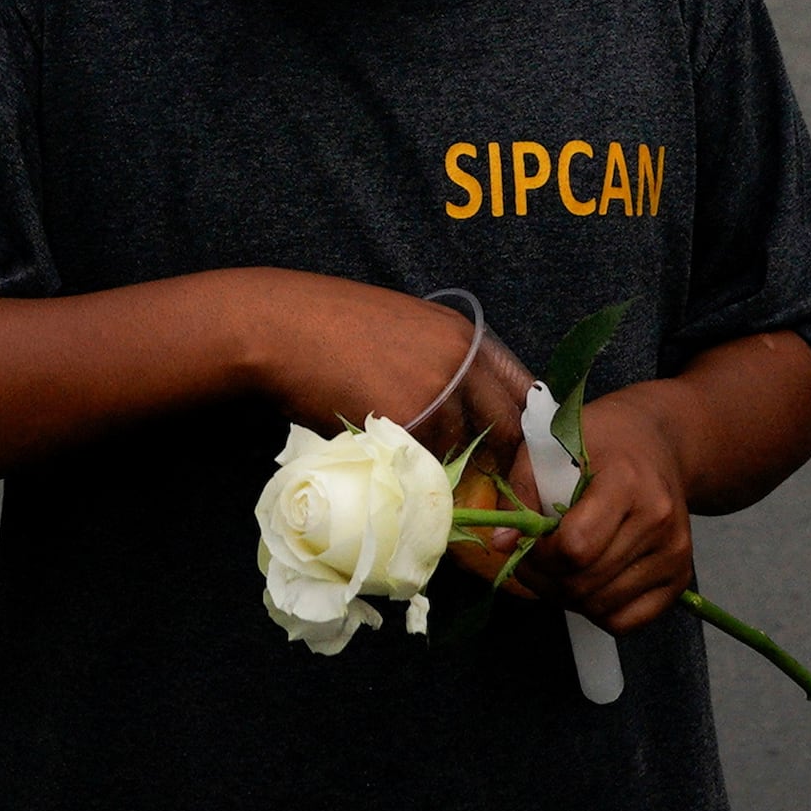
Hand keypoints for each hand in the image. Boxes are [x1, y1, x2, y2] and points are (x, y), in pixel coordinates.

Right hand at [252, 270, 527, 459]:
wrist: (283, 327)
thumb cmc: (333, 326)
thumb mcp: (406, 330)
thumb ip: (445, 365)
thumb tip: (469, 416)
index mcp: (464, 336)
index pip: (524, 390)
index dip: (527, 428)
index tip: (517, 454)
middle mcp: (460, 361)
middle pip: (508, 428)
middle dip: (501, 462)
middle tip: (482, 483)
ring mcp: (437, 391)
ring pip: (463, 451)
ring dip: (448, 469)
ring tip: (420, 471)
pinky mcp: (407, 422)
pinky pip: (426, 463)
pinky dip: (414, 473)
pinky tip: (390, 464)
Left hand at [493, 383, 699, 633]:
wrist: (656, 443)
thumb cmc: (599, 441)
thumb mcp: (550, 447)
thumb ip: (520, 492)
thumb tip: (501, 544)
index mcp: (627, 482)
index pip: (575, 547)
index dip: (540, 554)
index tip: (528, 539)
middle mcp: (659, 521)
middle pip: (584, 583)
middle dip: (546, 579)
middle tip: (534, 560)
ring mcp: (675, 553)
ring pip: (601, 607)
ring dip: (568, 596)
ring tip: (559, 567)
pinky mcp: (681, 577)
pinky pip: (627, 621)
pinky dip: (599, 611)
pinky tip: (589, 580)